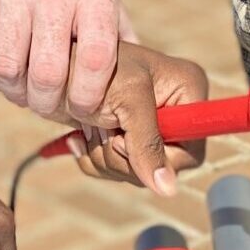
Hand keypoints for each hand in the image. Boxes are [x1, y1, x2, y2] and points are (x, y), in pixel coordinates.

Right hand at [0, 0, 127, 121]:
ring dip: (12, 91)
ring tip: (20, 91)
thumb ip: (121, 43)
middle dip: (45, 104)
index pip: (95, 61)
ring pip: (7, 66)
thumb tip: (140, 94)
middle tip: (44, 106)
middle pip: (47, 72)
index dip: (87, 98)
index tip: (81, 110)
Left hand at [61, 43, 210, 197]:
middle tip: (103, 129)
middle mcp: (174, 111)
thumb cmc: (97, 65)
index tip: (126, 138)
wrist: (58, 60)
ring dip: (104, 157)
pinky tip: (81, 135)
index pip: (191, 152)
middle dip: (123, 157)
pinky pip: (114, 169)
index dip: (158, 157)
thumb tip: (168, 190)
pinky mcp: (124, 136)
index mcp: (189, 92)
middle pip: (160, 168)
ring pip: (134, 172)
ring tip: (90, 125)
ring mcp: (148, 127)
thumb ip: (148, 144)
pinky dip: (93, 158)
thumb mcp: (129, 99)